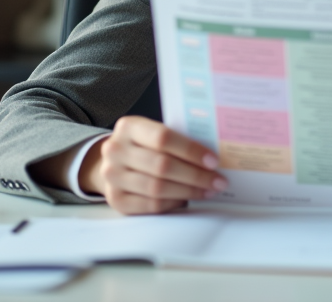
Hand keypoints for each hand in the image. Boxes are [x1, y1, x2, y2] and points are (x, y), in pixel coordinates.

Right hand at [79, 116, 227, 214]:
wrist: (114, 162)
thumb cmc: (143, 146)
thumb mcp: (152, 133)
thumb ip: (175, 139)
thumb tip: (211, 156)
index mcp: (128, 127)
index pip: (163, 137)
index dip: (191, 150)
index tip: (213, 160)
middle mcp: (115, 150)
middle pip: (162, 165)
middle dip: (196, 175)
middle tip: (219, 181)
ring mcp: (112, 176)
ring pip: (158, 188)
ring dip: (189, 191)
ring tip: (208, 191)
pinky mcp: (116, 199)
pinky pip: (151, 205)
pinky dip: (173, 203)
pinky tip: (187, 199)